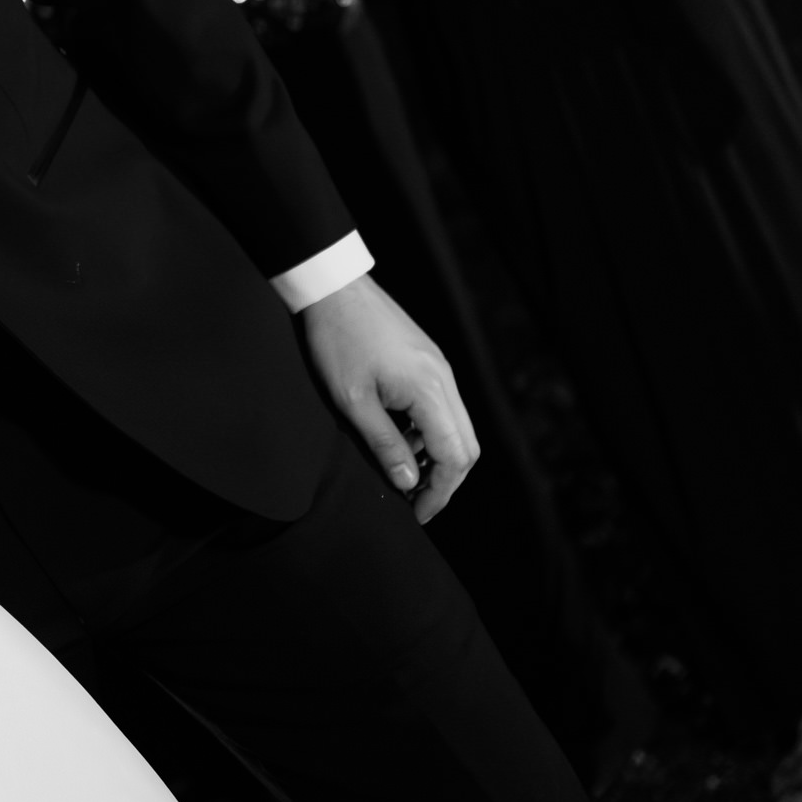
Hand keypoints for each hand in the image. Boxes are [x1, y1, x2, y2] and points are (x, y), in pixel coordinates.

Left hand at [296, 273, 478, 521]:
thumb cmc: (337, 341)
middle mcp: (445, 380)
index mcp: (430, 391)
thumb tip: (409, 484)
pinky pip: (443, 407)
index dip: (440, 492)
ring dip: (436, 456)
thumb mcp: (352, 401)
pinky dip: (429, 432)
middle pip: (466, 446)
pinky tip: (399, 439)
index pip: (454, 457)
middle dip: (445, 480)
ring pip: (457, 427)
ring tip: (401, 473)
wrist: (334, 288)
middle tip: (415, 502)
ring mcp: (440, 369)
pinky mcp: (430, 362)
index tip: (417, 513)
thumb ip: (385, 445)